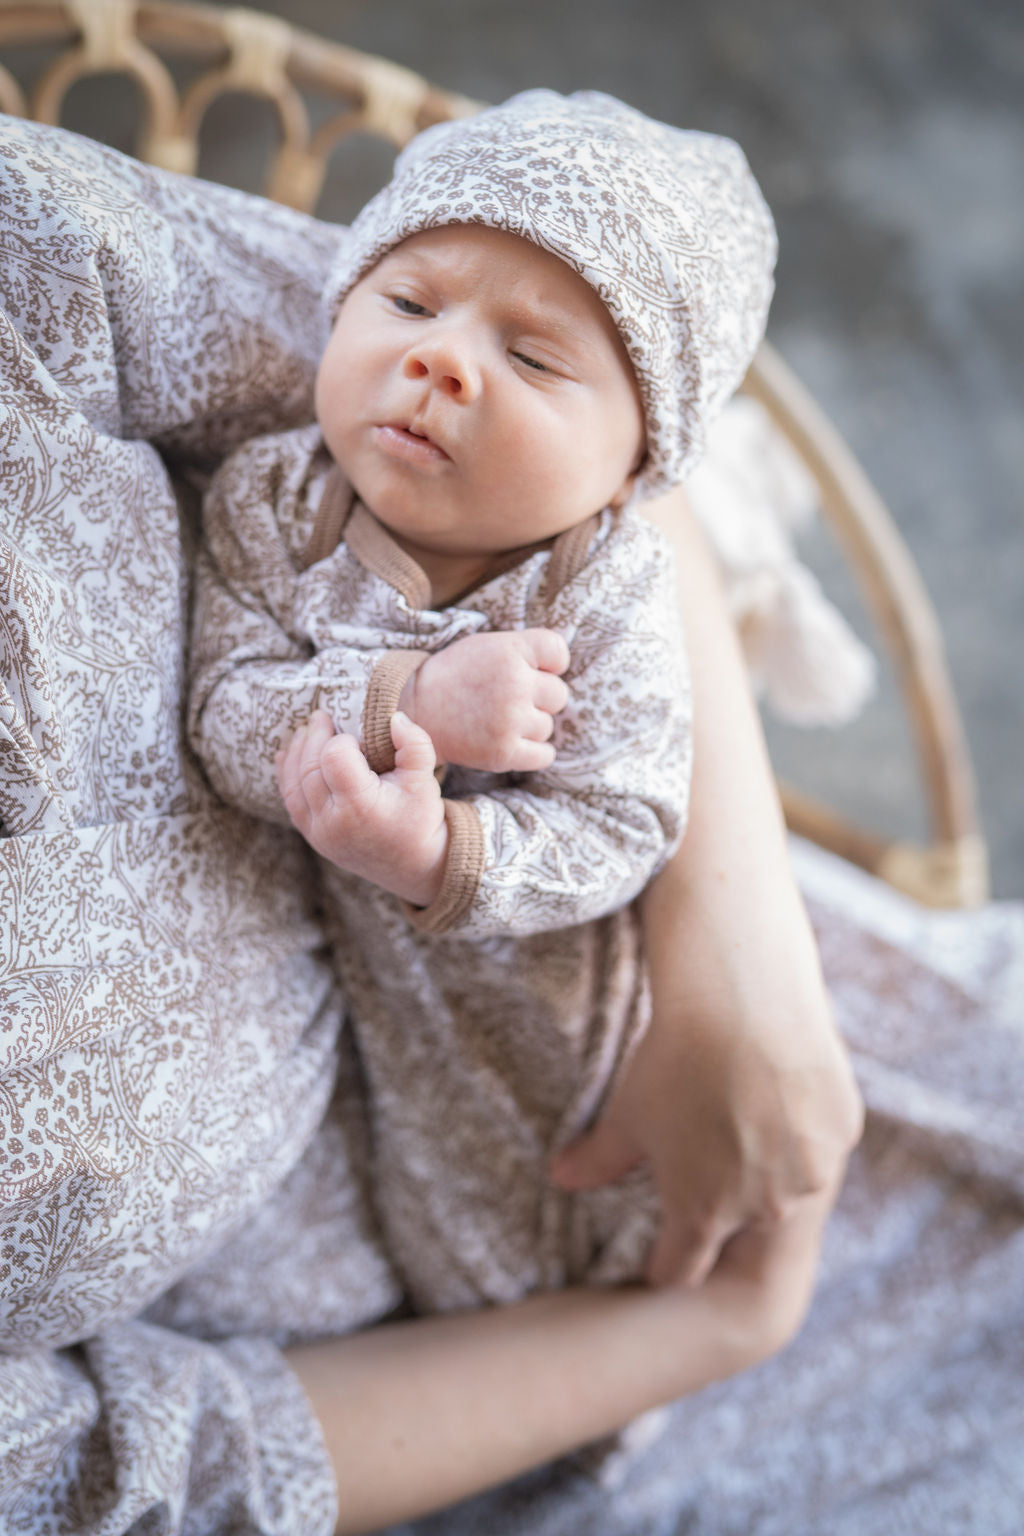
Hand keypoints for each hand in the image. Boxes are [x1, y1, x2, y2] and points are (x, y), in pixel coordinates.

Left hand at [275, 708, 448, 905]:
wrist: (412, 865)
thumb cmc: (420, 819)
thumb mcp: (425, 780)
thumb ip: (414, 743)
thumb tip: (394, 717)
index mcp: (361, 807)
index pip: (335, 758)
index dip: (342, 740)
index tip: (358, 740)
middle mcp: (333, 822)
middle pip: (309, 767)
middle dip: (313, 737)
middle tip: (320, 716)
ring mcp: (318, 832)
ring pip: (293, 783)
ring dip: (296, 752)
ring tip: (305, 731)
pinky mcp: (312, 837)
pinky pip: (290, 801)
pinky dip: (286, 774)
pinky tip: (287, 754)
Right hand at [400, 628, 569, 772]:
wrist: (415, 709)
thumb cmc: (457, 675)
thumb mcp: (488, 645)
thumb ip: (526, 650)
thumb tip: (565, 669)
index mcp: (510, 651)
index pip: (559, 653)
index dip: (549, 664)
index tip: (530, 670)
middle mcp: (514, 684)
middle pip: (559, 694)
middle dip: (539, 698)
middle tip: (507, 700)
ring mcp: (510, 721)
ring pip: (548, 726)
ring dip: (530, 726)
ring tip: (499, 720)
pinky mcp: (503, 753)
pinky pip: (545, 755)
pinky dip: (534, 752)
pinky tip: (512, 742)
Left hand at [551, 874, 862, 1286]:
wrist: (740, 1000)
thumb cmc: (673, 1061)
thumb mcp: (627, 1114)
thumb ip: (597, 1159)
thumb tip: (562, 1177)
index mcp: (701, 1214)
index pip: (682, 1267)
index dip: (666, 1258)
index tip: (659, 1246)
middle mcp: (763, 1207)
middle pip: (741, 1222)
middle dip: (723, 1199)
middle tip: (710, 1150)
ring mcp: (810, 1172)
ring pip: (788, 1184)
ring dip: (771, 1165)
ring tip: (747, 1113)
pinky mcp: (842, 1131)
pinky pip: (821, 1141)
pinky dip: (804, 1127)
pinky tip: (783, 1088)